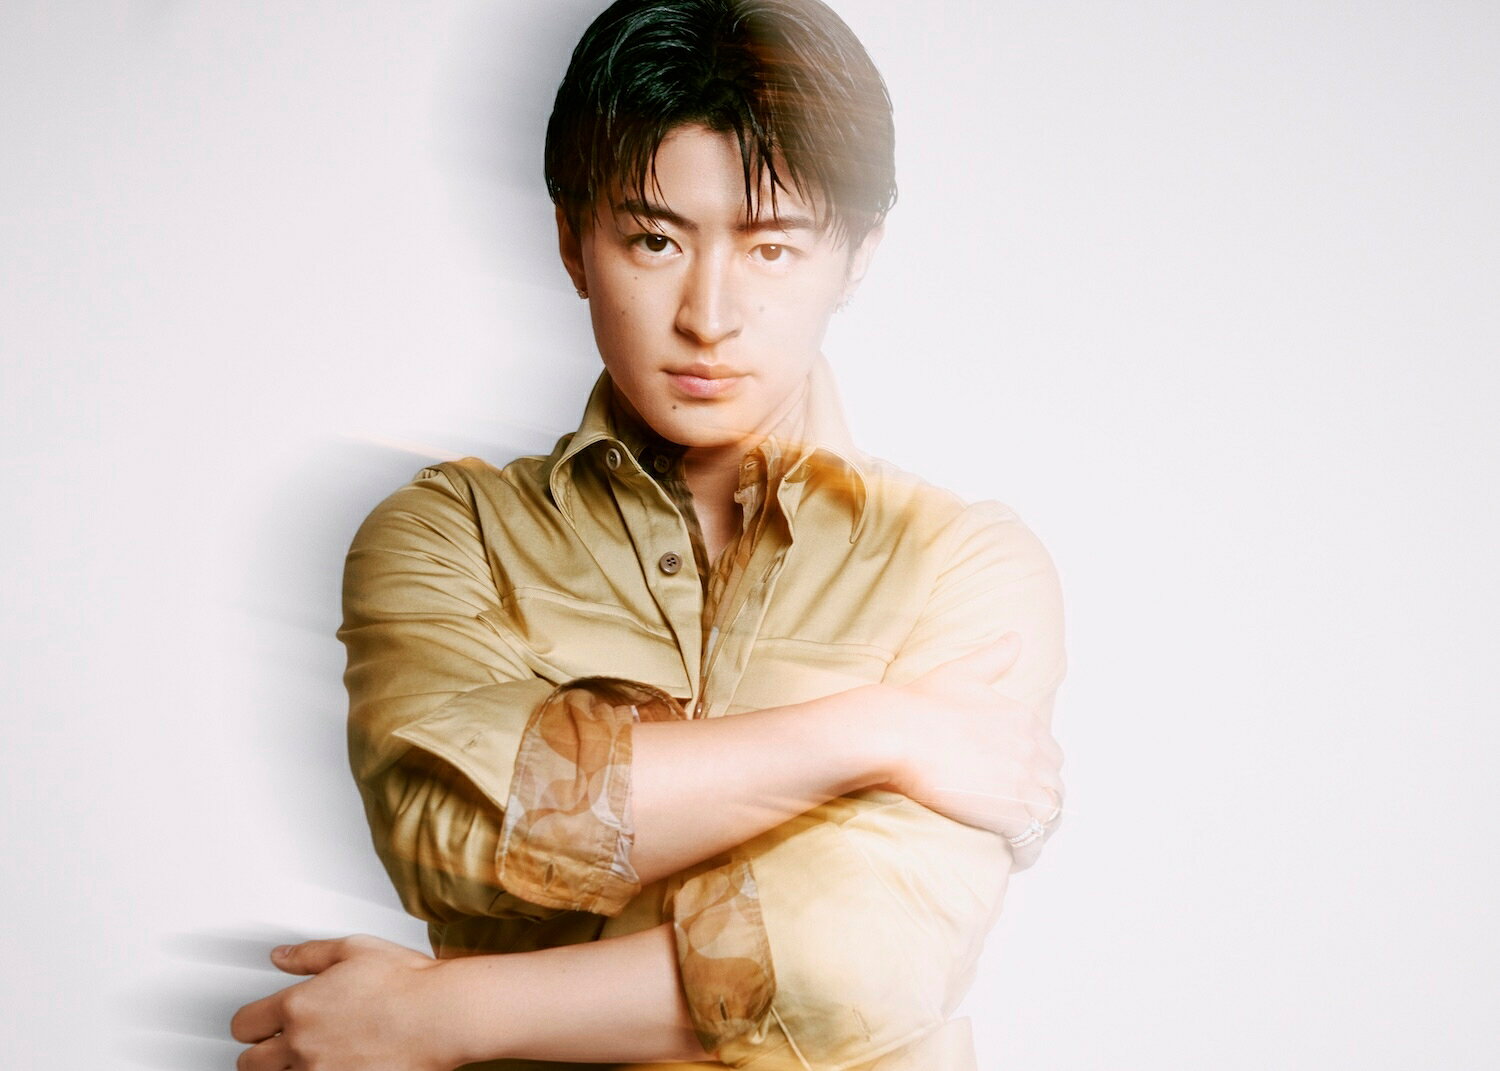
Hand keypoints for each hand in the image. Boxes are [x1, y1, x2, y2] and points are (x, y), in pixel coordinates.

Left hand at [229, 934, 455, 1070]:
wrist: (441, 1015)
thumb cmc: (406, 982)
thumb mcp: (354, 950)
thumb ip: (309, 955)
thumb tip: (280, 956)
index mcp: (297, 1006)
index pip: (244, 1025)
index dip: (251, 1024)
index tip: (261, 1024)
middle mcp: (301, 1045)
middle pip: (250, 1063)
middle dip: (262, 1054)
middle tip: (281, 1046)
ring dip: (288, 1070)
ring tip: (311, 1058)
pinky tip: (332, 1066)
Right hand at [872, 632, 1063, 841]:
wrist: (896, 733)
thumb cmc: (920, 704)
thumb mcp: (961, 673)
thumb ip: (992, 657)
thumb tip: (1015, 637)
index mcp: (1023, 719)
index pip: (1050, 753)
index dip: (1036, 771)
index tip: (1018, 783)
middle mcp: (1031, 749)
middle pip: (1054, 784)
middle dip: (1041, 800)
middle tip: (1019, 815)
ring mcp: (1022, 782)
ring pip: (1049, 814)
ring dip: (1039, 828)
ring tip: (1020, 839)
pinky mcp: (1008, 812)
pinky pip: (1032, 840)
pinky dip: (1028, 851)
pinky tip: (1016, 857)